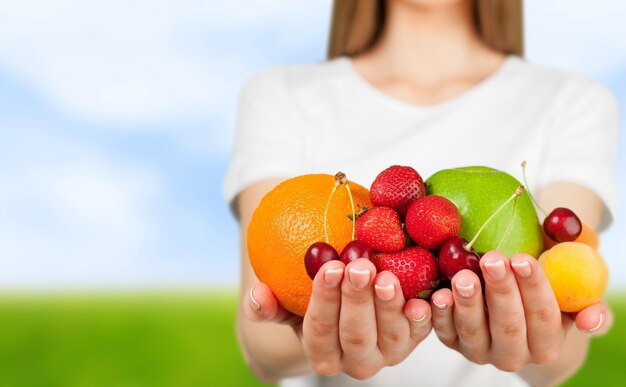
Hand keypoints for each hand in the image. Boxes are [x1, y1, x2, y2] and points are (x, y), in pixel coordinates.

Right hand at [244, 258, 432, 379]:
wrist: (346, 315)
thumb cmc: (312, 305)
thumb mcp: (288, 306)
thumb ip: (268, 305)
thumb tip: (257, 295)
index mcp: (323, 355)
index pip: (320, 330)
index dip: (325, 301)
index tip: (330, 268)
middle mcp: (357, 361)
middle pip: (357, 334)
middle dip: (358, 300)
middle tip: (359, 266)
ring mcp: (389, 353)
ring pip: (391, 336)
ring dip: (389, 306)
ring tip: (386, 276)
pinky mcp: (414, 340)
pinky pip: (422, 332)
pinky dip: (423, 317)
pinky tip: (423, 297)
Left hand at [430, 251, 611, 371]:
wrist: (512, 294)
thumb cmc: (545, 284)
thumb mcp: (572, 289)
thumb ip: (587, 302)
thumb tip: (589, 319)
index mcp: (547, 343)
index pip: (543, 317)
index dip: (534, 288)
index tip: (523, 259)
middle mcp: (513, 354)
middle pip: (508, 325)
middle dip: (501, 291)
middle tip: (493, 259)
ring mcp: (480, 350)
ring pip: (474, 331)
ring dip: (468, 303)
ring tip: (464, 276)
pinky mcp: (452, 342)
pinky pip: (444, 331)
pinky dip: (440, 314)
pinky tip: (439, 295)